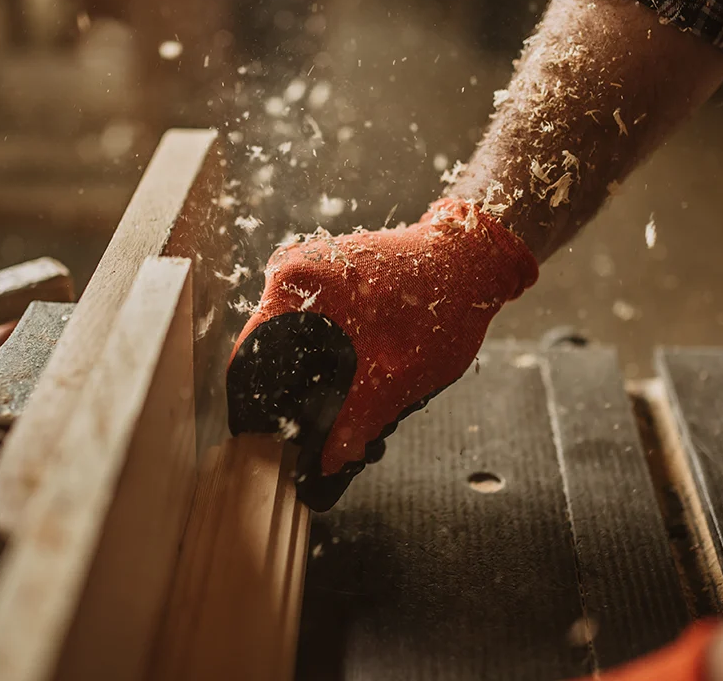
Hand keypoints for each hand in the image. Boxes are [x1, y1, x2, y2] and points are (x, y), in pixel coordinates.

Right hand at [226, 198, 536, 509]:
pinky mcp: (328, 284)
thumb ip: (357, 421)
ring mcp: (309, 277)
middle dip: (296, 404)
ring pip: (294, 350)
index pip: (250, 362)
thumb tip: (325, 466)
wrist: (472, 256)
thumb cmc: (443, 301)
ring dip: (317, 388)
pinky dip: (332, 365)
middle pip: (270, 359)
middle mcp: (291, 276)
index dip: (260, 413)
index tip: (277, 446)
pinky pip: (314, 334)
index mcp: (294, 287)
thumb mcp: (399, 374)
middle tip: (326, 443)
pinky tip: (361, 387)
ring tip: (352, 419)